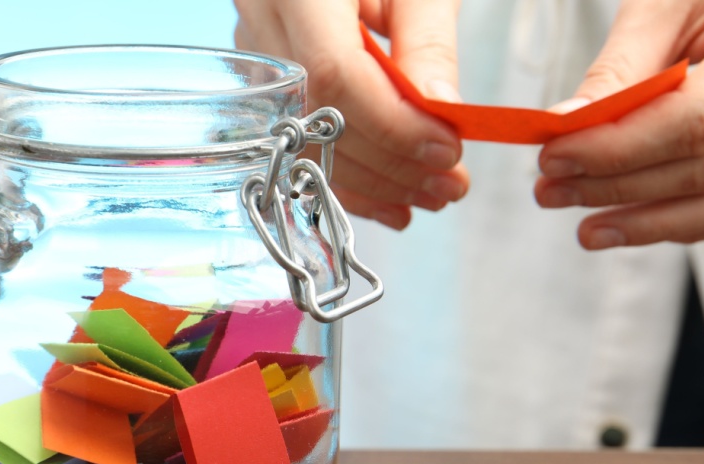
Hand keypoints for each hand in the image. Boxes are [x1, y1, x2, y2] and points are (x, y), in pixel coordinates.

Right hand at [234, 0, 469, 229]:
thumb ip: (427, 40)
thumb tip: (441, 116)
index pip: (335, 74)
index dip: (392, 124)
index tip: (446, 150)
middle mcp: (260, 23)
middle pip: (318, 117)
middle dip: (390, 163)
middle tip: (450, 186)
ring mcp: (253, 57)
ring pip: (304, 141)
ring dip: (371, 181)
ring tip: (430, 196)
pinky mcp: (261, 81)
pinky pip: (299, 140)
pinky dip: (346, 176)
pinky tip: (388, 201)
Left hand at [535, 0, 703, 248]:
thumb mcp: (665, 6)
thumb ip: (622, 68)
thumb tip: (566, 124)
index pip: (693, 122)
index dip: (618, 149)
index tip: (552, 157)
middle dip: (617, 186)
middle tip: (547, 191)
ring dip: (644, 223)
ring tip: (583, 229)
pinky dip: (673, 223)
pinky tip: (623, 225)